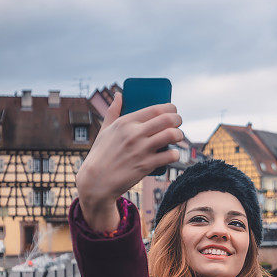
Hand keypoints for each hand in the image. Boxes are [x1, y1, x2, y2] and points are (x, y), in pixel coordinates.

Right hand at [76, 92, 182, 231]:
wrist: (96, 181)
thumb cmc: (100, 154)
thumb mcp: (104, 130)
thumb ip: (113, 111)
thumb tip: (119, 95)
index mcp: (125, 122)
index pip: (155, 109)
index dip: (170, 108)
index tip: (173, 110)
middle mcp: (134, 134)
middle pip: (167, 120)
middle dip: (178, 119)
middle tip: (178, 123)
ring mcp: (141, 149)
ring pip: (171, 135)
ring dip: (179, 135)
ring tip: (178, 136)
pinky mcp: (146, 165)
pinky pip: (169, 156)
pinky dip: (175, 154)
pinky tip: (174, 154)